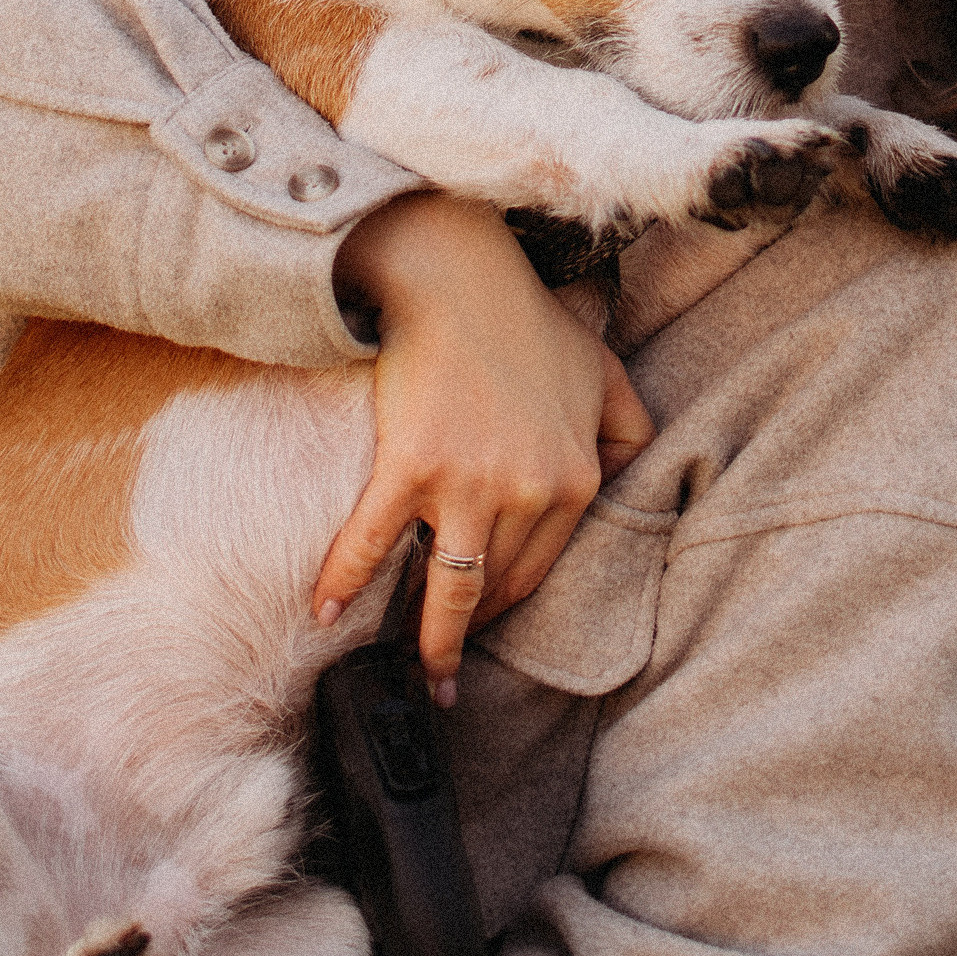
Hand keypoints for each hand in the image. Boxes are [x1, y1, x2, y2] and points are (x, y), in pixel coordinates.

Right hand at [317, 192, 654, 697]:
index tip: (487, 629)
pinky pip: (372, 543)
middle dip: (473, 634)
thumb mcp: (604, 374)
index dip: (509, 605)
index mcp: (577, 480)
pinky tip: (325, 615)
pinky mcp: (411, 466)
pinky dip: (343, 583)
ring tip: (416, 676)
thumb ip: (628, 427)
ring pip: (451, 588)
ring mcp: (469, 484)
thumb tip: (632, 468)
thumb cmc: (530, 322)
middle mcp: (530, 492)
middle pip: (498, 588)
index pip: (540, 568)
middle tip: (447, 670)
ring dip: (431, 642)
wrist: (460, 279)